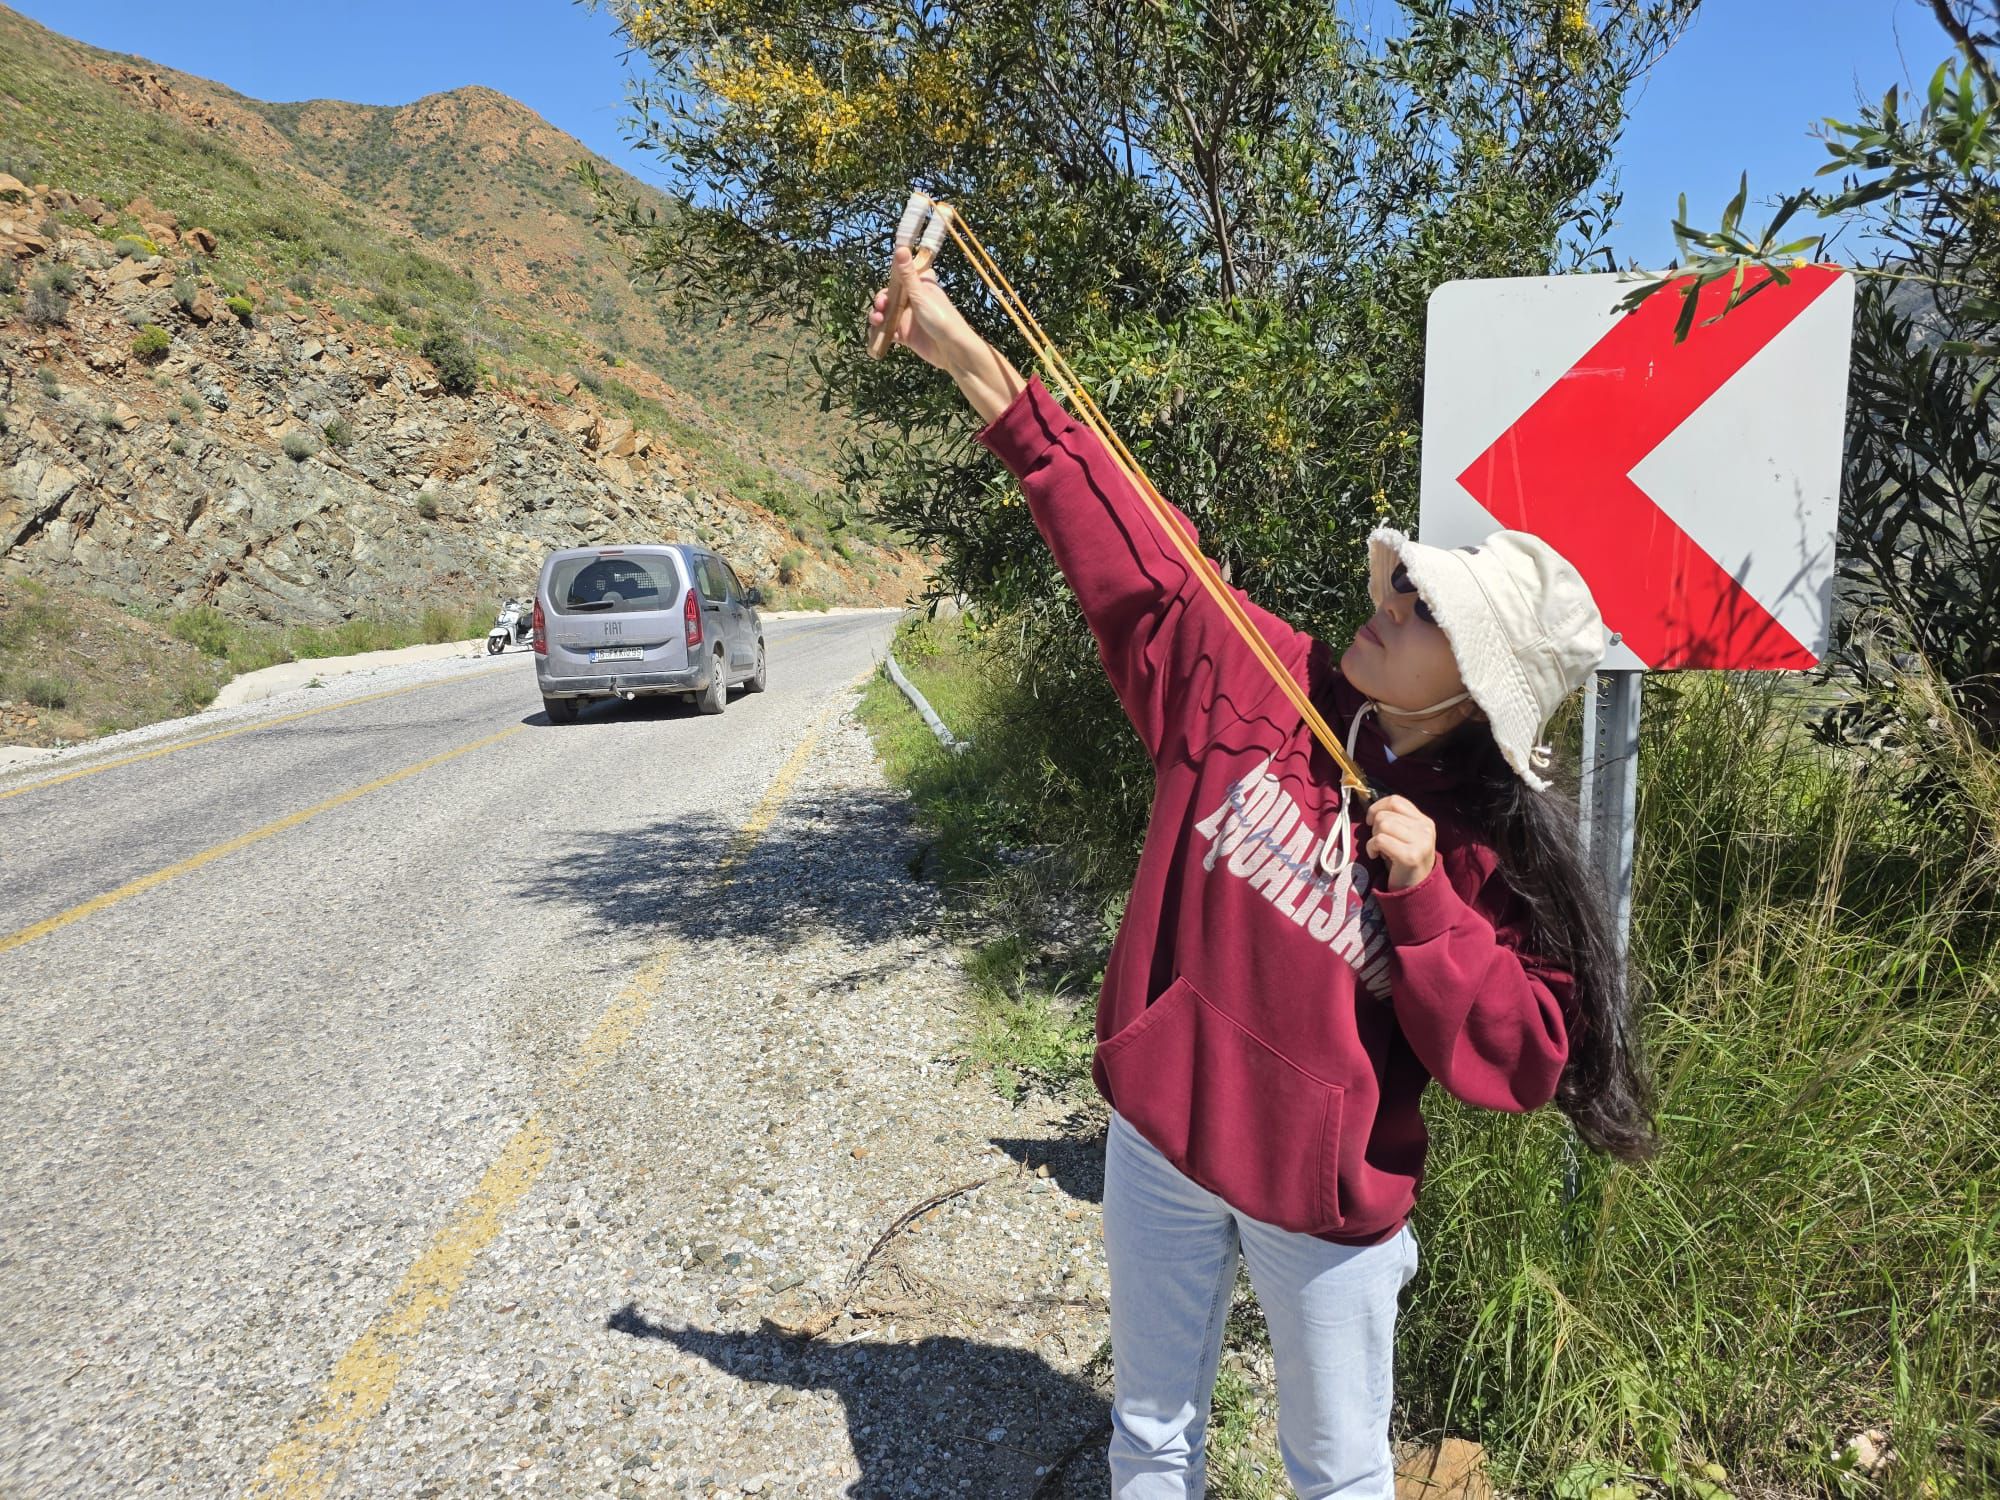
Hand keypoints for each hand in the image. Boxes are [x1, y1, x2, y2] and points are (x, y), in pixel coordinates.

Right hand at [869, 245, 983, 371]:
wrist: (952, 350)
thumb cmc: (941, 318)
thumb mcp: (921, 295)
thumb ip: (907, 275)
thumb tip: (901, 248)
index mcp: (920, 287)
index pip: (902, 277)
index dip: (893, 279)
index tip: (889, 284)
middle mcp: (913, 301)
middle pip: (890, 296)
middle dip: (880, 300)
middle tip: (881, 305)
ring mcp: (908, 318)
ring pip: (886, 313)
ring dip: (877, 315)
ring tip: (876, 320)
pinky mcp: (905, 335)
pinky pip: (887, 331)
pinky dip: (879, 332)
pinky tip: (876, 334)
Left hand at [1365, 795, 1435, 889]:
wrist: (1415, 890)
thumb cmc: (1403, 861)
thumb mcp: (1405, 836)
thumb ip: (1395, 820)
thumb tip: (1372, 809)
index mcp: (1425, 821)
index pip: (1396, 801)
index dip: (1378, 807)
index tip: (1371, 819)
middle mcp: (1425, 829)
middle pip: (1386, 814)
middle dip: (1374, 827)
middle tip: (1379, 842)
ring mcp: (1420, 842)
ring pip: (1382, 824)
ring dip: (1373, 837)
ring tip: (1380, 849)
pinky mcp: (1409, 856)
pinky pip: (1379, 840)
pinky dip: (1371, 848)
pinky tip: (1376, 856)